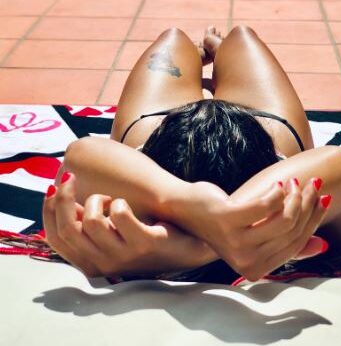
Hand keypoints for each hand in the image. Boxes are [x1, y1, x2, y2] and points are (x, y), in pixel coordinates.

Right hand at [43, 172, 212, 277]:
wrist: (193, 241)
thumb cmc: (150, 230)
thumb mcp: (113, 232)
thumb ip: (90, 221)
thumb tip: (63, 196)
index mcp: (92, 260)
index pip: (55, 239)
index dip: (49, 210)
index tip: (54, 187)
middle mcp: (105, 262)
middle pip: (67, 229)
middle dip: (65, 197)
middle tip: (73, 177)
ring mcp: (126, 255)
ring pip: (90, 222)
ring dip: (97, 199)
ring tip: (111, 198)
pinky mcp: (146, 243)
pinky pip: (120, 215)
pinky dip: (120, 202)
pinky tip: (127, 203)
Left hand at [181, 178, 329, 280]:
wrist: (187, 209)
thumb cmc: (225, 221)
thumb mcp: (257, 235)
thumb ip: (285, 241)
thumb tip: (321, 245)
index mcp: (256, 269)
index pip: (296, 243)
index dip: (313, 219)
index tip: (323, 198)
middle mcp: (247, 262)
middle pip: (293, 230)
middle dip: (307, 203)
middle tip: (312, 184)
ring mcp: (237, 243)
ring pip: (284, 218)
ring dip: (294, 195)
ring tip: (292, 182)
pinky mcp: (229, 221)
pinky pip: (266, 205)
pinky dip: (276, 192)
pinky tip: (276, 184)